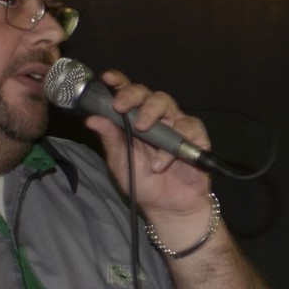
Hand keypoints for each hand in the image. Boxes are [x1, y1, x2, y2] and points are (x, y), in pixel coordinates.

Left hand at [79, 69, 211, 221]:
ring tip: (142, 132)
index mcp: (136, 120)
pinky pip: (188, 128)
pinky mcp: (196, 138)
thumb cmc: (143, 184)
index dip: (119, 82)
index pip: (128, 94)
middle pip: (149, 94)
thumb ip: (110, 140)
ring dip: (152, 114)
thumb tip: (92, 119)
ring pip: (168, 103)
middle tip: (121, 107)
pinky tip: (161, 163)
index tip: (107, 79)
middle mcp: (157, 119)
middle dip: (134, 96)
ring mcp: (177, 126)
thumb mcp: (120, 163)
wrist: (168, 208)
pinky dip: (173, 146)